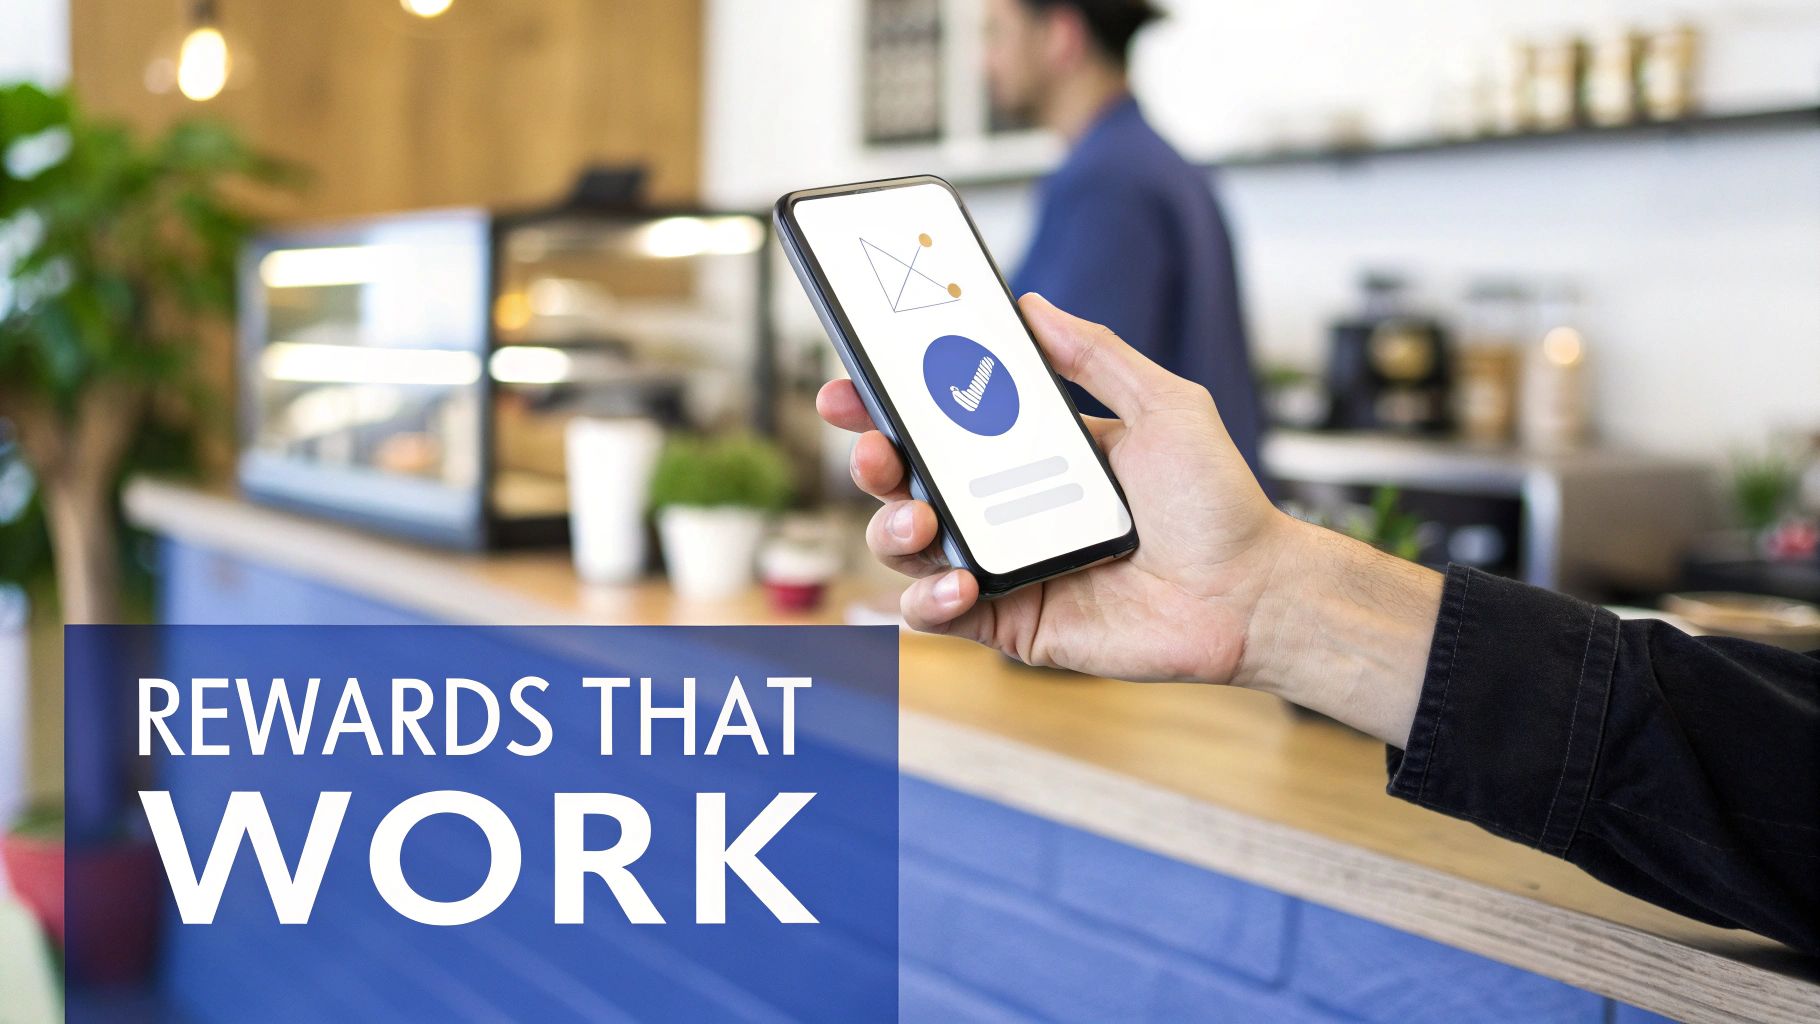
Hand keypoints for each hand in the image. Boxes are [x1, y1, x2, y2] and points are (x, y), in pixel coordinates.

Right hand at [817, 293, 1294, 686]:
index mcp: (1029, 453)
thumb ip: (1098, 356)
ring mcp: (1003, 567)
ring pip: (908, 547)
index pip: (938, 422)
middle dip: (872, 462)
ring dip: (891, 529)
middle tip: (878, 449)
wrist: (1254, 593)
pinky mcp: (1012, 622)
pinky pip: (941, 615)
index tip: (852, 385)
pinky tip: (957, 582)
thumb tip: (1033, 305)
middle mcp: (1005, 508)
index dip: (885, 404)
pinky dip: (928, 600)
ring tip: (919, 518)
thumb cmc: (1218, 504)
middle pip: (906, 482)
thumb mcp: (1165, 406)